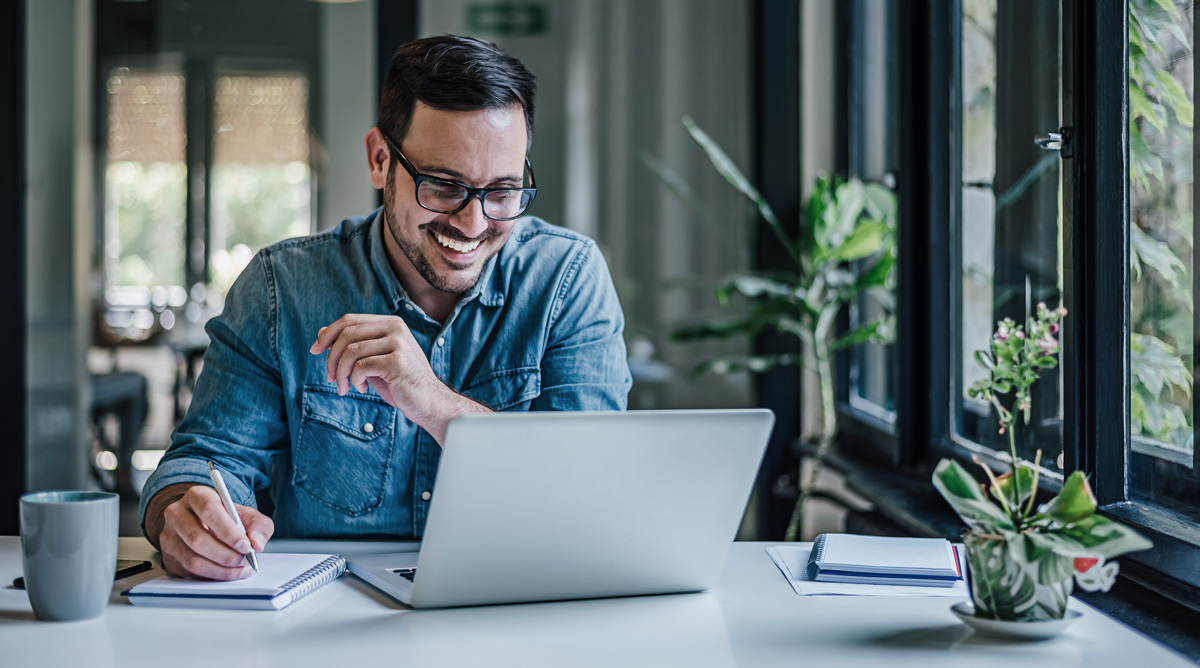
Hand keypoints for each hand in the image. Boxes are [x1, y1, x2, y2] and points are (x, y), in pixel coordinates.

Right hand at [149, 483, 273, 579]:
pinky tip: (227, 572)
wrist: (205, 524)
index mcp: (197, 496)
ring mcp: (169, 535)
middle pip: (197, 538)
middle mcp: (177, 513)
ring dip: (220, 569)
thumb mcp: (247, 515)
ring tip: (239, 567)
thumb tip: (256, 543)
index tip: (245, 545)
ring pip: (192, 559)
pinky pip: (189, 571)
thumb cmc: (226, 518)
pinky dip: (213, 575)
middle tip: (244, 560)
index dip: (228, 531)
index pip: (208, 510)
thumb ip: (259, 525)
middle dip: (225, 555)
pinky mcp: (169, 554)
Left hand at [309, 313, 490, 442]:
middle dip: (331, 358)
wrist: (428, 402)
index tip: (315, 350)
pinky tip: (361, 388)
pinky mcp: (398, 362)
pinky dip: (355, 380)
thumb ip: (353, 345)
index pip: (349, 320)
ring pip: (351, 351)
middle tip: (331, 378)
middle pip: (347, 334)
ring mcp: (399, 344)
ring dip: (340, 373)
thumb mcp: (373, 359)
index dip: (328, 334)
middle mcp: (395, 328)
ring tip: (344, 387)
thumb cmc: (399, 382)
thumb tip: (322, 332)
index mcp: (390, 323)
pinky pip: (361, 366)